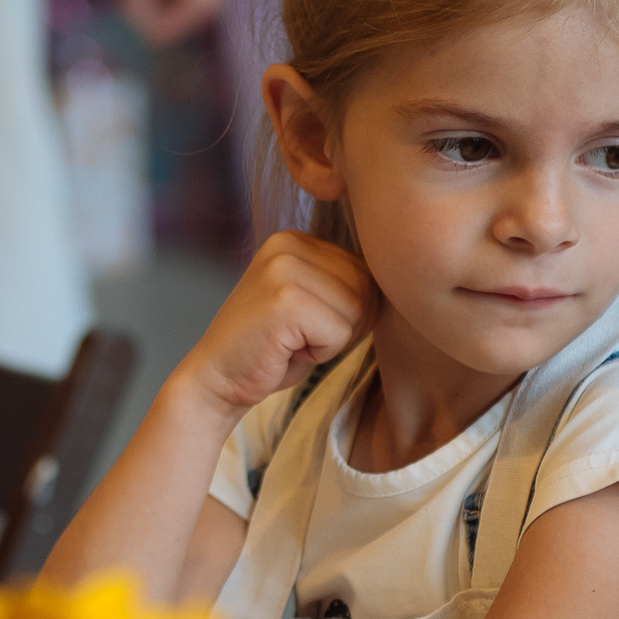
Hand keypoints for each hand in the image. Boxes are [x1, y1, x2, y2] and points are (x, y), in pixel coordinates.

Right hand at [172, 233, 376, 417]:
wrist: (216, 379)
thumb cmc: (270, 348)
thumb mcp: (310, 302)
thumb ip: (343, 283)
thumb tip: (402, 280)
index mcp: (295, 238)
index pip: (365, 271)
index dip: (349, 311)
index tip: (306, 323)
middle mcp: (288, 244)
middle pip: (366, 288)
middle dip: (345, 325)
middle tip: (301, 337)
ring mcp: (283, 269)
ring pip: (357, 310)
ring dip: (333, 341)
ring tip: (293, 342)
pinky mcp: (284, 300)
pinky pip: (340, 333)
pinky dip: (322, 353)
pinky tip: (287, 350)